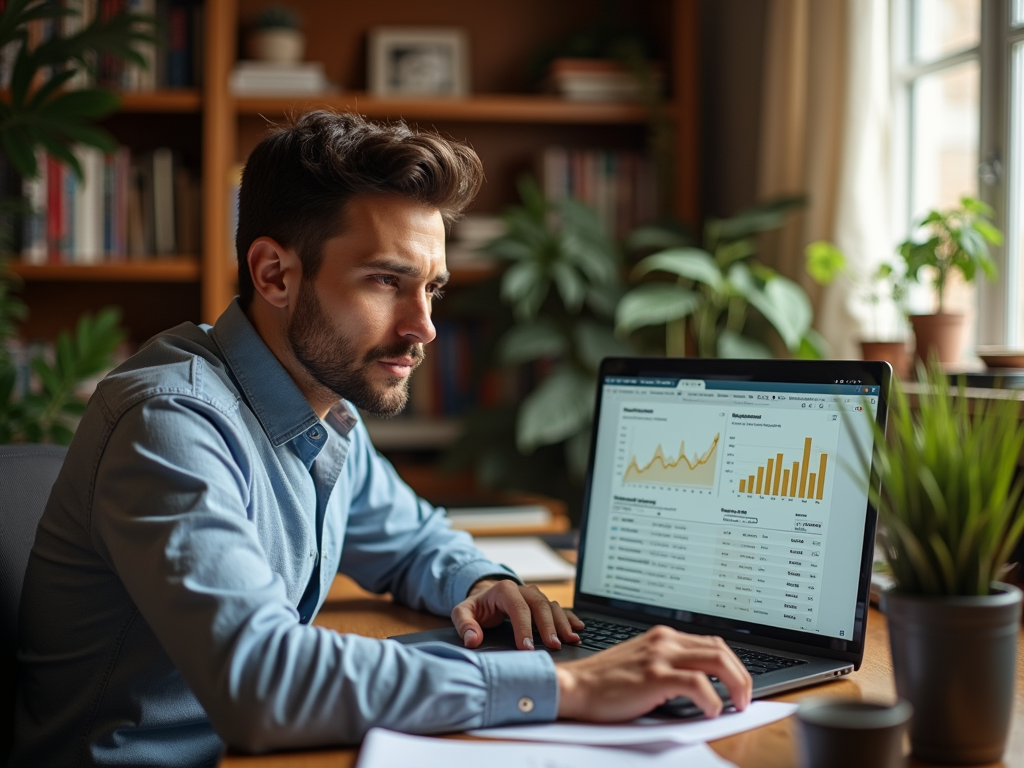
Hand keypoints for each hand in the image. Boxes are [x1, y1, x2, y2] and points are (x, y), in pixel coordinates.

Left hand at [452, 579, 584, 650]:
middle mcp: (523, 590)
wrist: (485, 597)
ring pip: (552, 606)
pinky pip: (559, 609)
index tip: (527, 648)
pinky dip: (569, 618)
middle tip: (553, 646)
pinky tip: (578, 629)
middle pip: (540, 605)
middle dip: (548, 626)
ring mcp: (535, 595)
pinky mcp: (542, 603)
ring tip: (570, 640)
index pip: (518, 608)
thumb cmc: (476, 607)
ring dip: (562, 623)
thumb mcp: (462, 612)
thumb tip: (473, 640)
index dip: (524, 627)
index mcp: (505, 590)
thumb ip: (465, 625)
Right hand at [555, 625, 752, 720]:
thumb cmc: (604, 682)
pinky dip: (712, 700)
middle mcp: (664, 640)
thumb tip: (702, 684)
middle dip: (741, 676)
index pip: (712, 643)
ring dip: (735, 685)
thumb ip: (667, 664)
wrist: (574, 686)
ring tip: (736, 705)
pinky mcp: (654, 676)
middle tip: (744, 699)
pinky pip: (698, 684)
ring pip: (717, 661)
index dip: (733, 665)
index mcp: (662, 636)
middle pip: (721, 650)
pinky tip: (711, 711)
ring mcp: (659, 656)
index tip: (739, 685)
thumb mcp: (641, 663)